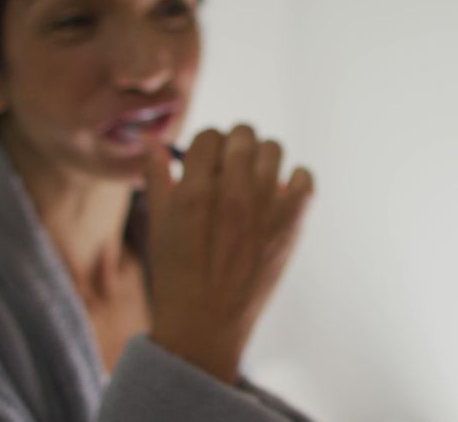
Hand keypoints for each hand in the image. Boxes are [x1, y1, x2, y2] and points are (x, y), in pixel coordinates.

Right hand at [143, 125, 314, 383]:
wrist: (207, 323)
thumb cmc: (177, 273)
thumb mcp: (158, 223)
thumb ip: (157, 175)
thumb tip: (152, 138)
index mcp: (195, 190)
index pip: (209, 136)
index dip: (207, 147)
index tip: (207, 164)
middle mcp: (233, 192)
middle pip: (243, 135)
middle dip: (234, 147)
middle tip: (230, 169)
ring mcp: (266, 205)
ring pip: (274, 149)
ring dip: (262, 159)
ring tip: (254, 180)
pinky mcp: (292, 222)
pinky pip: (305, 177)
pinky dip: (295, 180)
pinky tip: (280, 194)